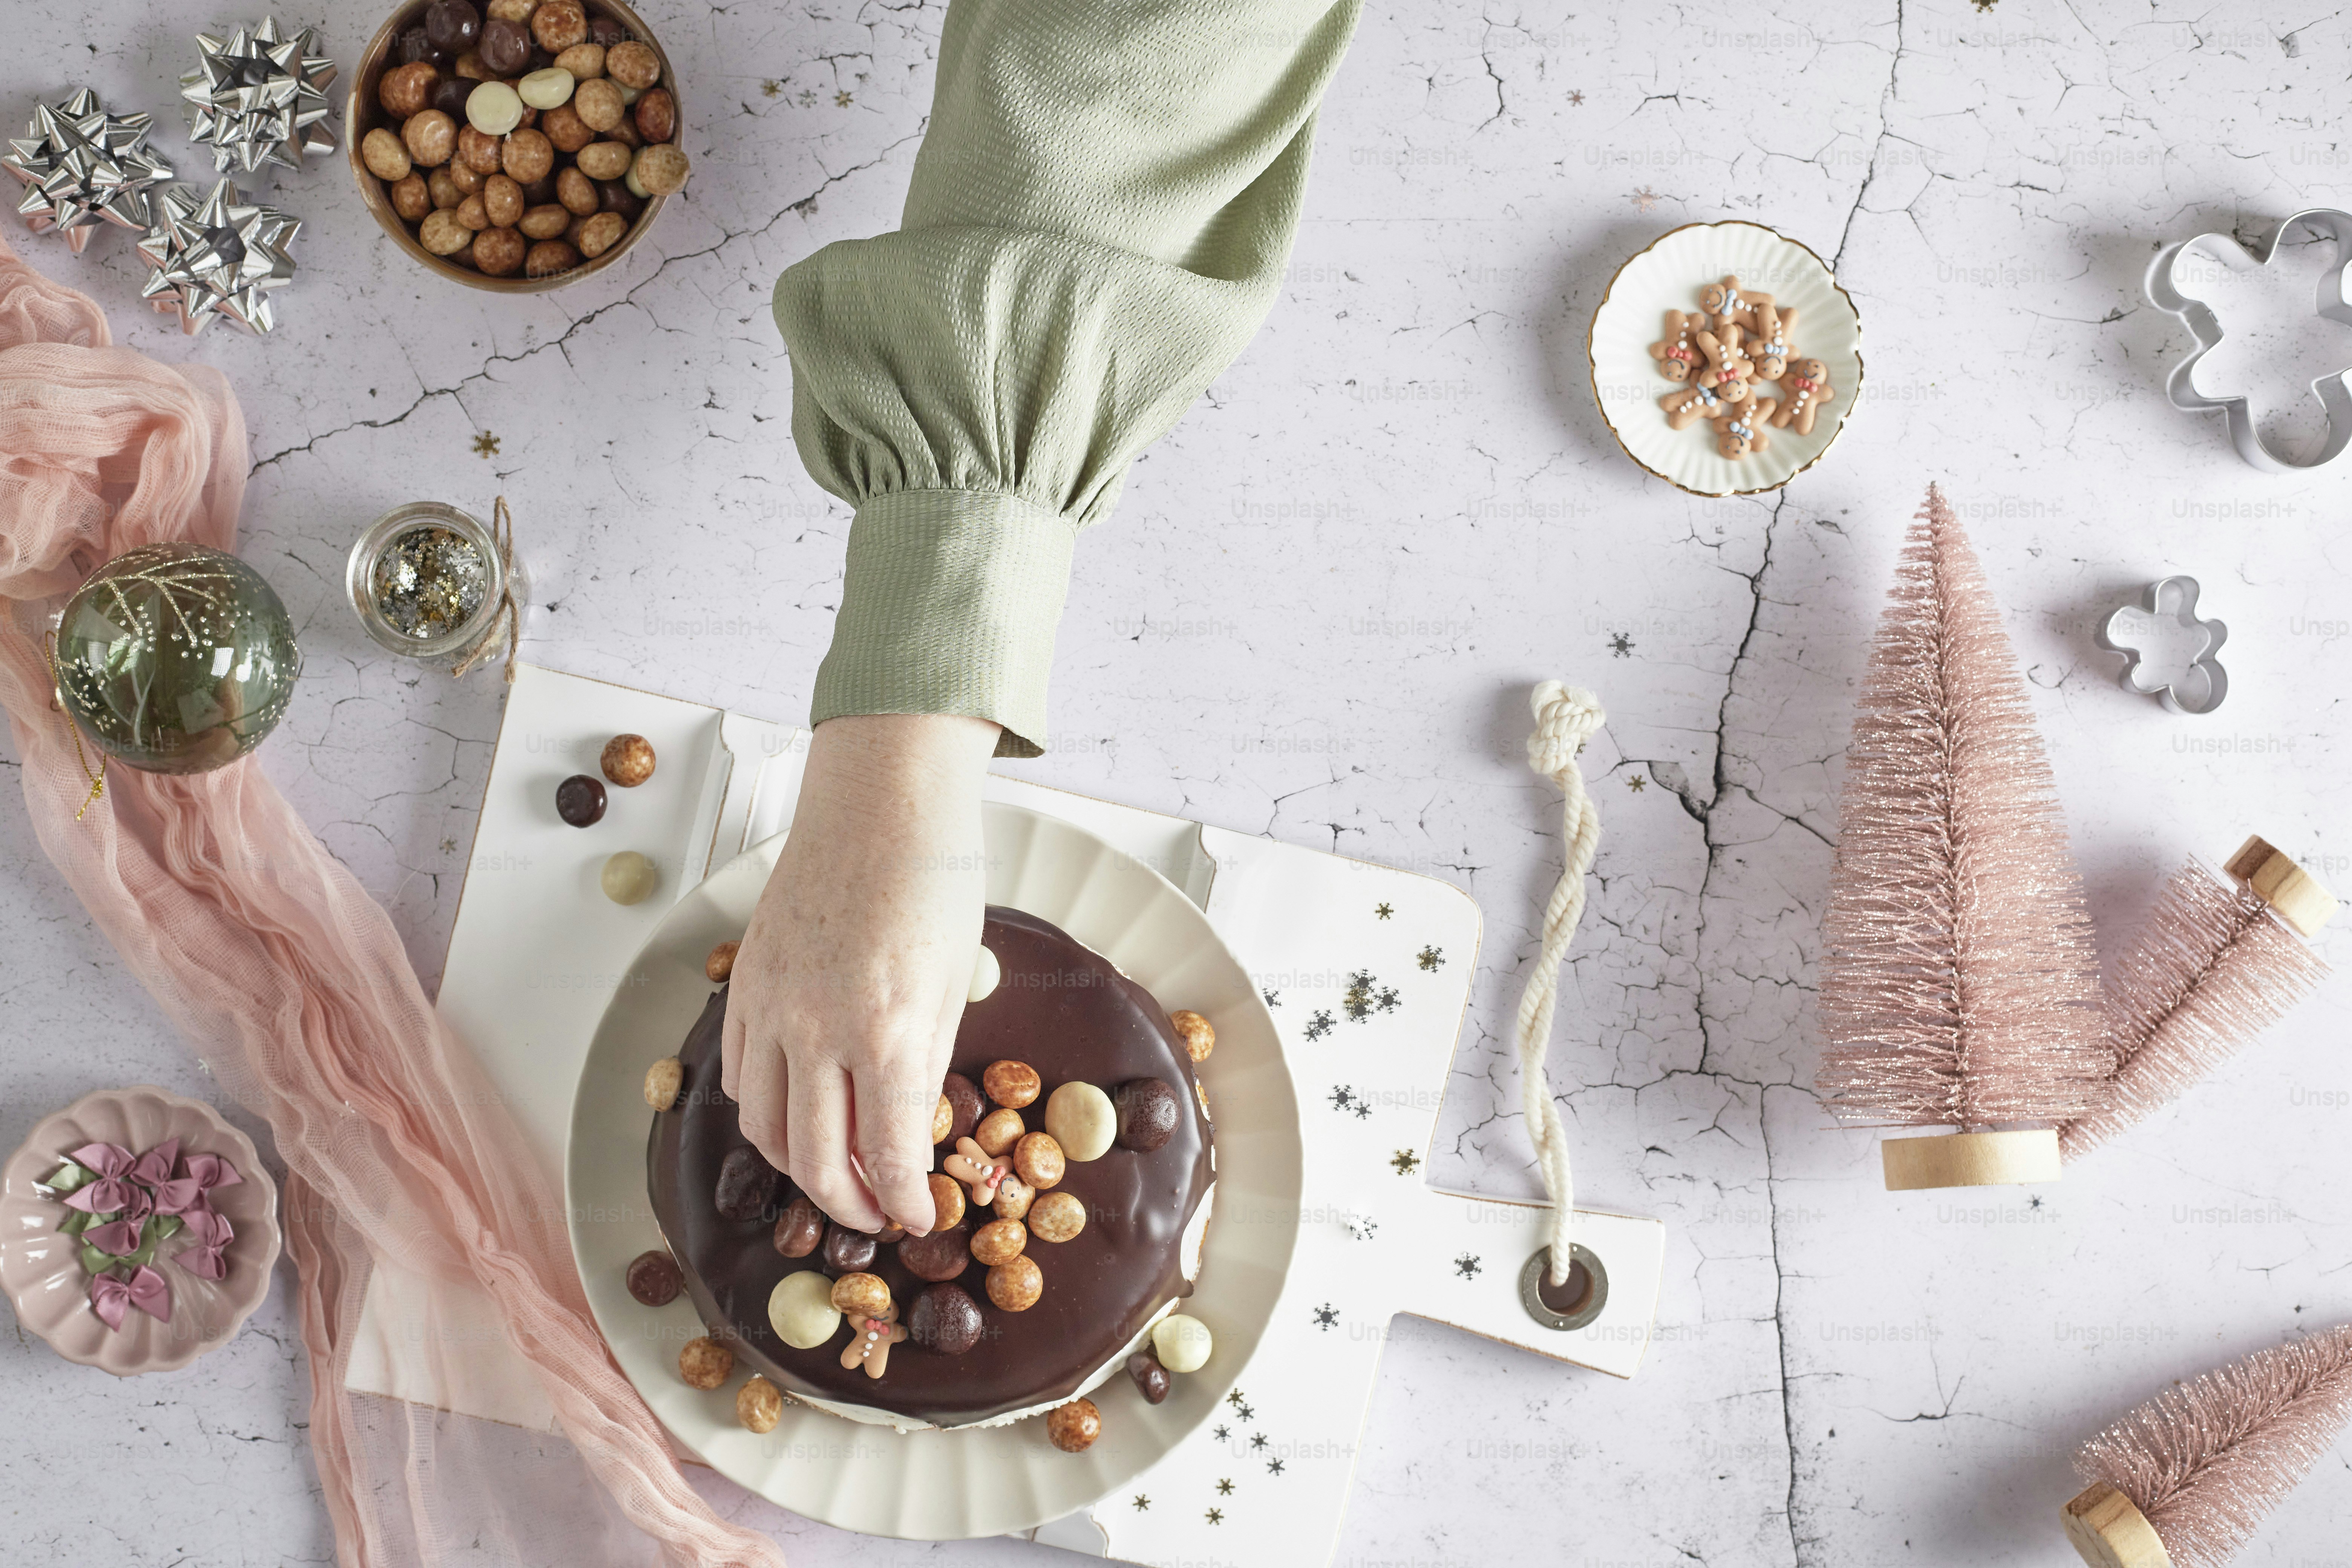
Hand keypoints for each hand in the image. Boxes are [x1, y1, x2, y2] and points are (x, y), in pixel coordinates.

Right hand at [723, 712, 998, 1232]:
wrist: (880, 801)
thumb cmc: (934, 884)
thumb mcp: (953, 985)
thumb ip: (924, 1066)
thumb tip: (907, 1134)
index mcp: (889, 1032)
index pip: (887, 1156)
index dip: (904, 1202)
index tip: (919, 1219)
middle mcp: (819, 1029)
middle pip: (815, 1160)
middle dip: (849, 1203)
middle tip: (875, 1212)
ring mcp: (771, 1007)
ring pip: (764, 1128)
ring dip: (799, 1167)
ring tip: (836, 1173)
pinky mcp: (744, 985)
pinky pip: (741, 1077)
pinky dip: (765, 1112)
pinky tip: (797, 1113)